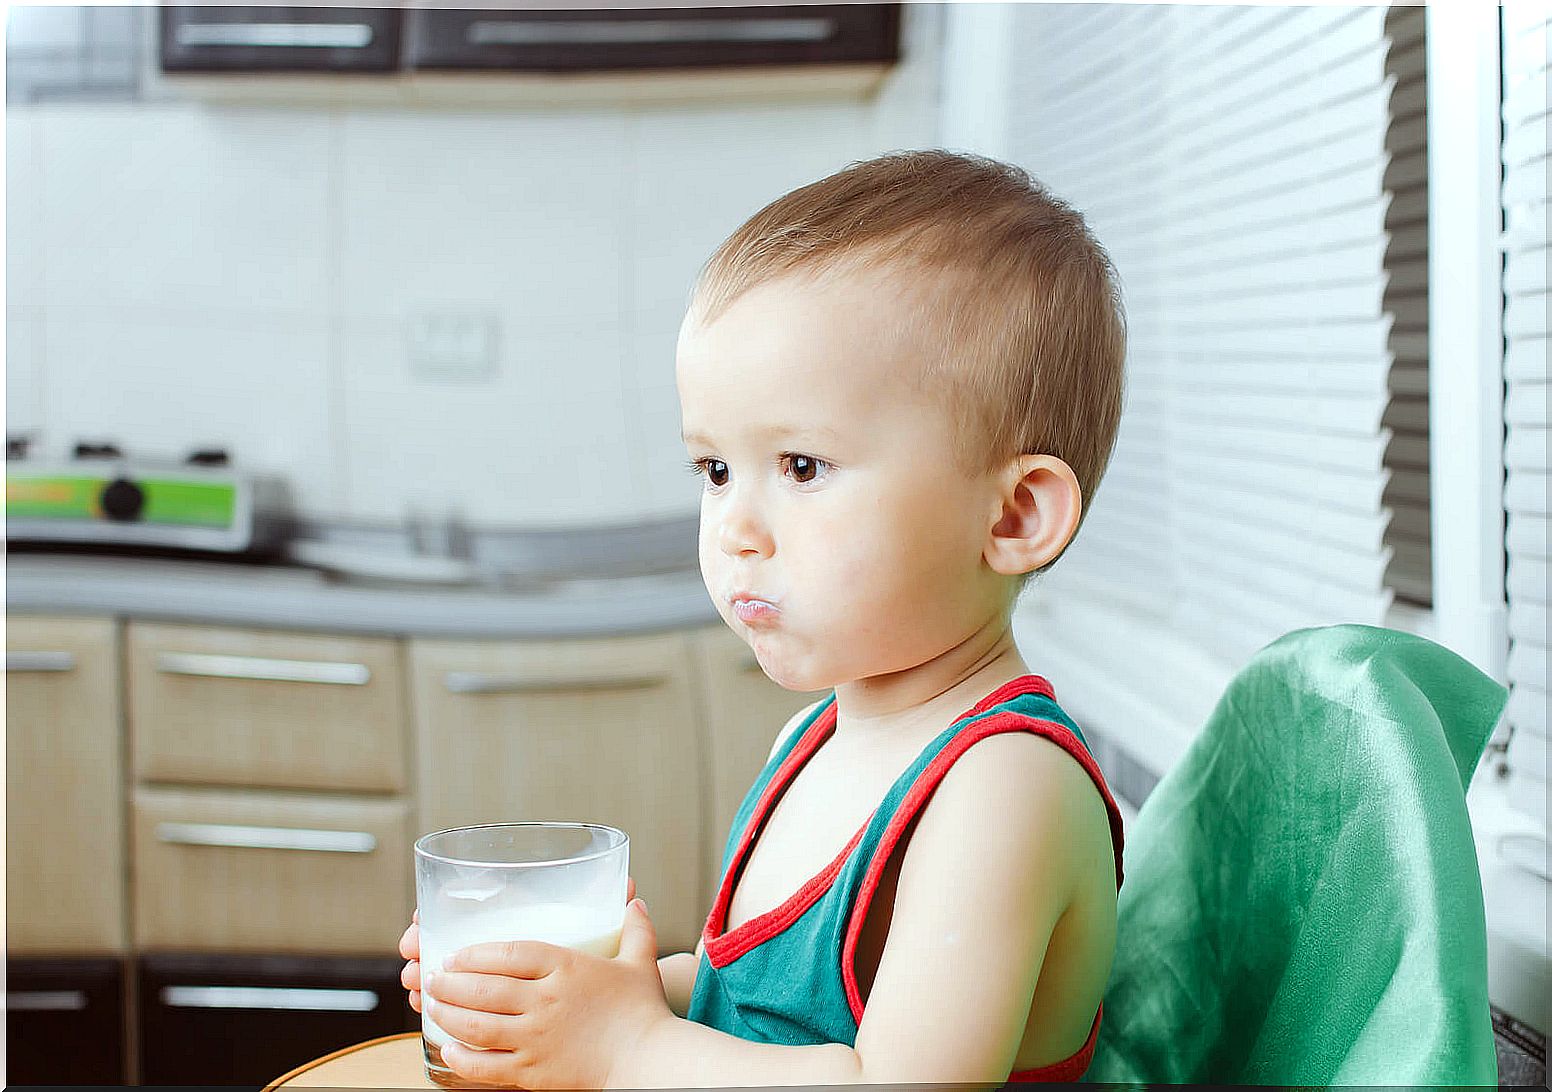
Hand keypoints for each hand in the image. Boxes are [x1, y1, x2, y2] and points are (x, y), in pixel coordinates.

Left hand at [423, 891, 670, 1089]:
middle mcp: (545, 1001)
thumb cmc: (645, 1013)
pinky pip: (485, 1066)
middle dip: (450, 982)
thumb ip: (635, 930)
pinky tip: (448, 1048)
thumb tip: (635, 902)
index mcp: (567, 968)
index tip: (457, 954)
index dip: (476, 952)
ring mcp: (536, 1039)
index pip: (510, 952)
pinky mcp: (533, 1072)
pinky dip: (461, 1057)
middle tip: (434, 977)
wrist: (650, 1062)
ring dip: (447, 1014)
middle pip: (483, 988)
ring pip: (476, 1024)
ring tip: (433, 1005)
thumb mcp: (640, 962)